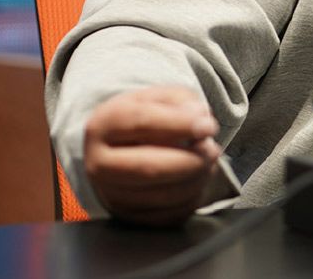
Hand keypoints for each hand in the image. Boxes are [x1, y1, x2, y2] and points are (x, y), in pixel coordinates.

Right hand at [83, 85, 221, 224]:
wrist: (122, 148)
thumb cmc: (146, 118)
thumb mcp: (160, 96)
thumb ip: (180, 100)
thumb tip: (199, 117)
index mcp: (103, 125)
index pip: (142, 123)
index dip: (180, 125)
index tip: (209, 127)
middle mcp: (98, 164)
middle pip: (149, 167)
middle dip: (191, 160)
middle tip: (213, 149)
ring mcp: (110, 194)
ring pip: (161, 195)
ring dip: (197, 178)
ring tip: (208, 161)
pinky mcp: (127, 217)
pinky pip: (168, 215)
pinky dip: (192, 197)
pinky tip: (197, 178)